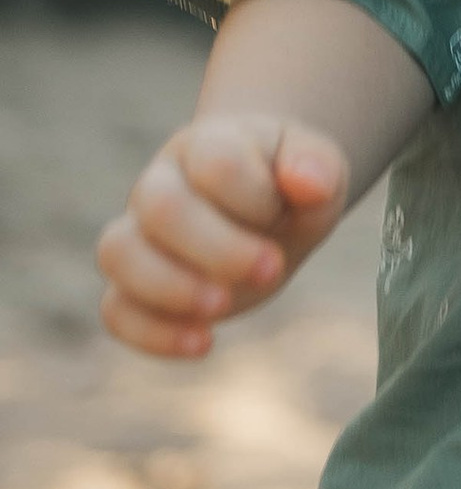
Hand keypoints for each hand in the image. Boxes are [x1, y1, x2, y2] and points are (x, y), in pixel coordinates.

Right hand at [97, 111, 352, 359]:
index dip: (254, 197)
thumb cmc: (288, 184)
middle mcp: (160, 183)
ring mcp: (139, 234)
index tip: (288, 218)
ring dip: (171, 288)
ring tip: (224, 308)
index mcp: (207, 144)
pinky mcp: (133, 286)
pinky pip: (114, 310)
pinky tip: (203, 343)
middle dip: (218, 248)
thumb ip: (316, 165)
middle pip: (161, 207)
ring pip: (117, 253)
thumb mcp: (318, 166)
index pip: (215, 163)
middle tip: (272, 270)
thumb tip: (311, 184)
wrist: (263, 203)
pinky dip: (151, 333)